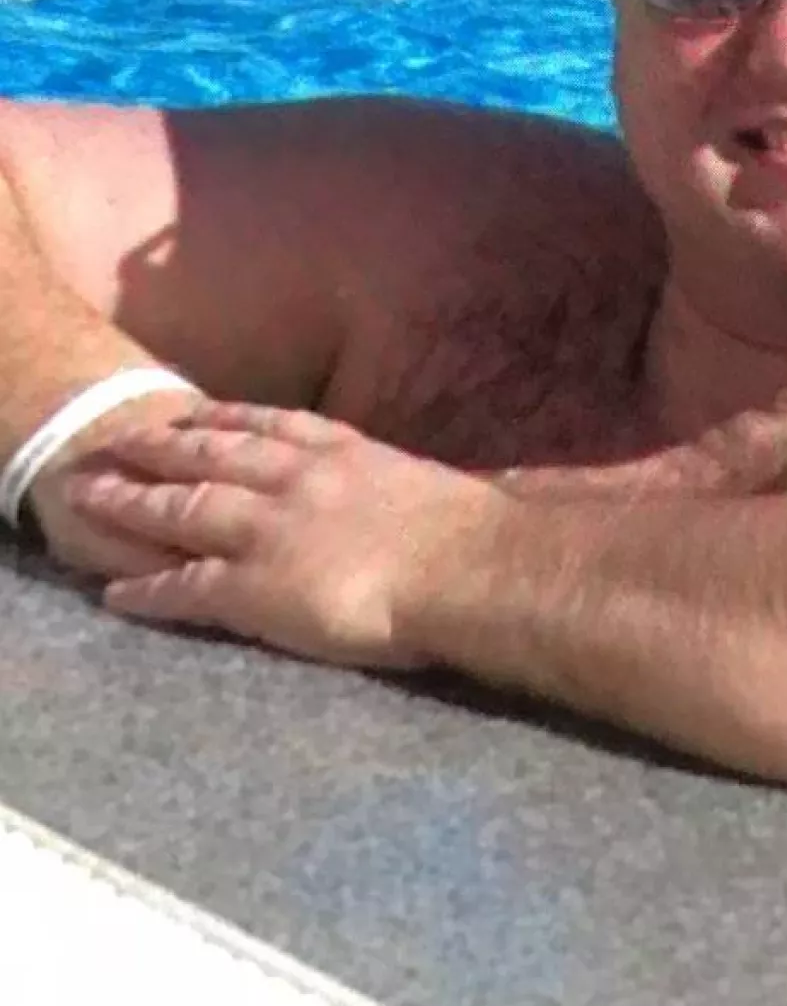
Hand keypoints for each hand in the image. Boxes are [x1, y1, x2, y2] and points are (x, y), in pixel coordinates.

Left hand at [57, 400, 499, 669]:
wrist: (468, 564)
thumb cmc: (476, 533)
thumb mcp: (443, 486)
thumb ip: (418, 488)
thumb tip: (454, 493)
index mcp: (347, 452)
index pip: (274, 424)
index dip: (226, 417)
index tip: (196, 411)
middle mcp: (299, 478)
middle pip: (214, 454)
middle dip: (162, 445)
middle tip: (122, 437)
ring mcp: (271, 528)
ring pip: (184, 507)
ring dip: (133, 503)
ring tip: (90, 498)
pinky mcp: (256, 585)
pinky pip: (187, 586)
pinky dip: (148, 589)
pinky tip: (117, 594)